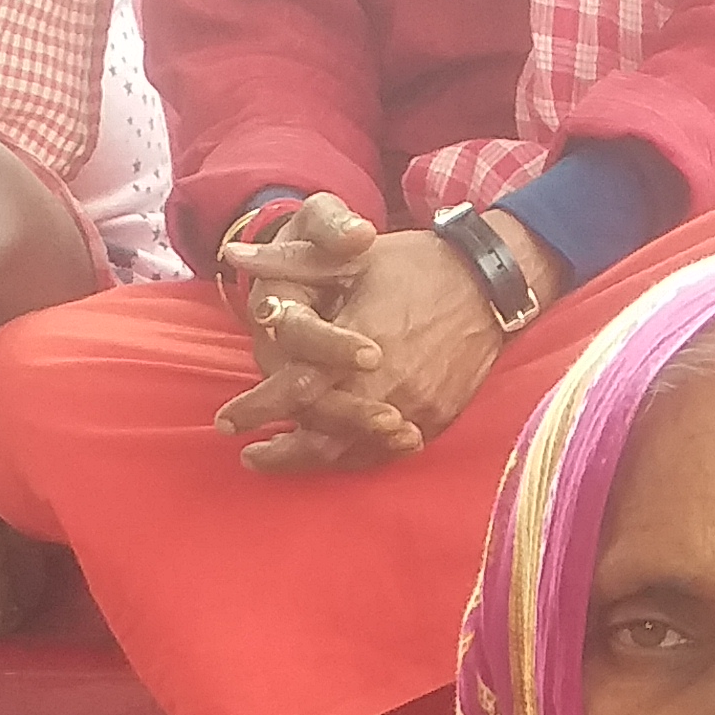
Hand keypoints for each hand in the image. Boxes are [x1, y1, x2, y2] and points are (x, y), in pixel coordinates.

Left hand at [218, 196, 524, 473]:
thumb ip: (291, 262)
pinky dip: (355, 458)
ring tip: (281, 461)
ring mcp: (413, 408)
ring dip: (312, 462)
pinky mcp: (436, 419)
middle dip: (279, 451)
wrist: (488, 283)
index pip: (295, 389)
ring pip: (353, 453)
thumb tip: (235, 252)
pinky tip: (334, 455)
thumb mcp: (351, 257)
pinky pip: (388, 454)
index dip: (257, 409)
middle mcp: (384, 385)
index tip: (226, 422)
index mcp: (357, 344)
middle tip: (248, 454)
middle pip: (320, 437)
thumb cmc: (415, 264)